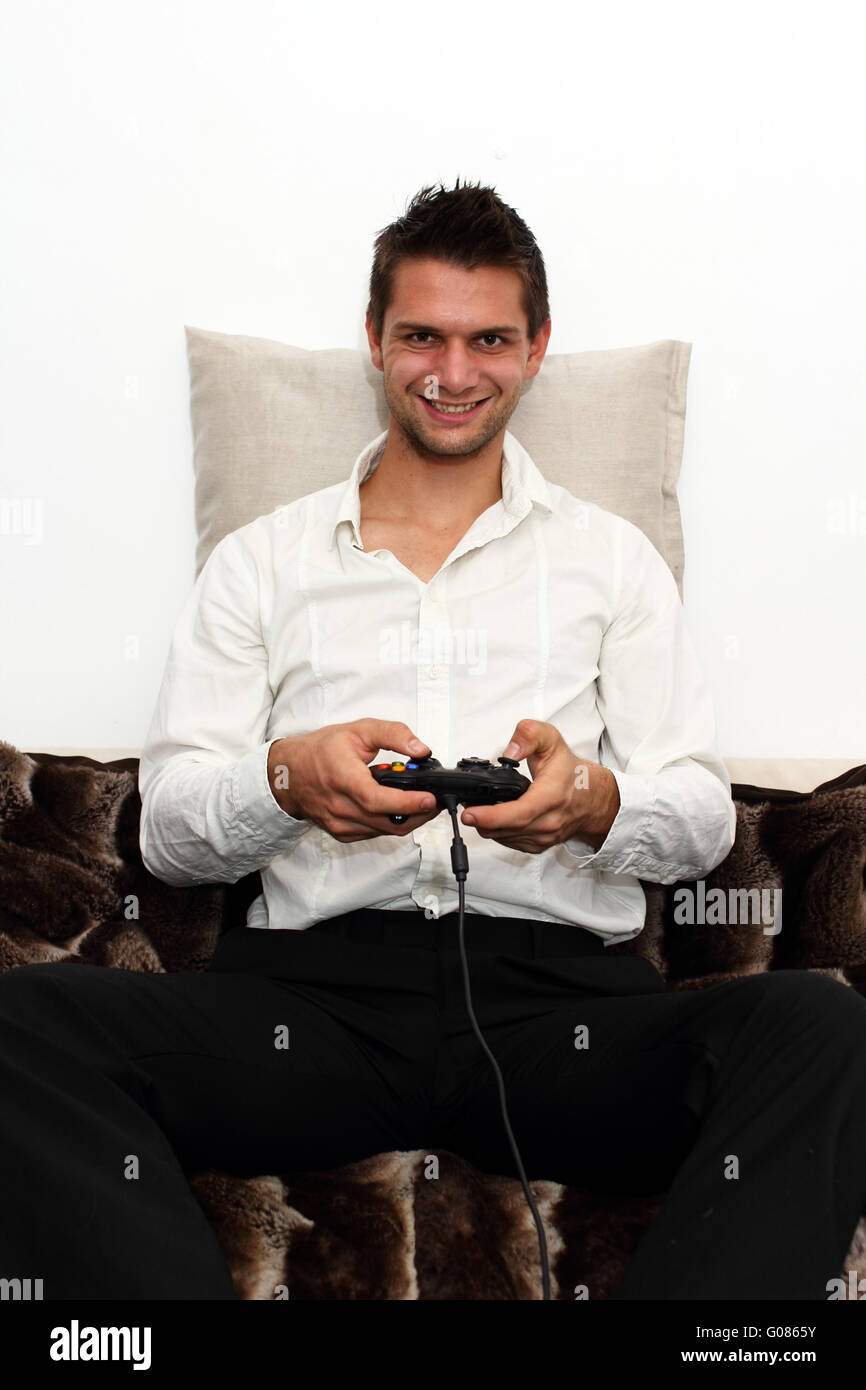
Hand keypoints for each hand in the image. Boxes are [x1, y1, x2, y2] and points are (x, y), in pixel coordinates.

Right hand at [267, 719, 441, 842]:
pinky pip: (374, 833)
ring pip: (384, 831)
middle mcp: (340, 807)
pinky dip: (390, 824)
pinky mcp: (341, 833)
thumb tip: (420, 748)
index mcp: (343, 779)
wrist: (288, 773)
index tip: (429, 798)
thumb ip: (392, 734)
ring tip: (422, 802)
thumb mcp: (358, 730)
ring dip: (408, 820)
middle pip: (387, 821)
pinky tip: (398, 809)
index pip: (379, 800)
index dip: (407, 803)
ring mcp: (340, 824)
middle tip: (436, 801)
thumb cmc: (320, 750)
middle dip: (418, 814)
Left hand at [460, 718, 620, 854]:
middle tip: (464, 808)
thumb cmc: (570, 770)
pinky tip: (491, 819)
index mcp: (553, 795)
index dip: (491, 816)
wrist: (591, 797)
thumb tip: (510, 751)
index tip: (470, 813)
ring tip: (475, 810)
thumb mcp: (551, 740)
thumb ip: (529, 735)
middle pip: (507, 829)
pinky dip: (497, 832)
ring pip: (506, 838)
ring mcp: (545, 836)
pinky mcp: (539, 845)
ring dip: (487, 827)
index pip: (520, 813)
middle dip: (481, 821)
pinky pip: (511, 843)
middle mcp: (550, 821)